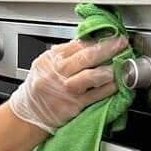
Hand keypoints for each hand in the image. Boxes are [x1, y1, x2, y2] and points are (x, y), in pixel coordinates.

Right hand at [9, 36, 127, 133]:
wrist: (29, 114)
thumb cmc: (39, 89)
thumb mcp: (44, 66)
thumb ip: (63, 55)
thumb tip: (87, 42)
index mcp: (49, 60)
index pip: (76, 44)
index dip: (97, 40)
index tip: (111, 36)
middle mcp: (56, 73)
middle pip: (85, 57)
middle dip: (107, 48)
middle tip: (121, 44)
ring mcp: (64, 90)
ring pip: (90, 76)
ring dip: (108, 70)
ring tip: (119, 65)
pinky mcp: (72, 105)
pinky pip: (94, 95)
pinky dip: (107, 89)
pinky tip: (115, 84)